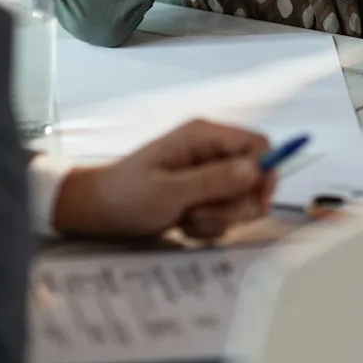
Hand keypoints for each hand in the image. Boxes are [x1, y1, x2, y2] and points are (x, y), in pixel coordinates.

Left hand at [50, 119, 275, 240]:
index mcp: (203, 137)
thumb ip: (214, 181)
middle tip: (203, 215)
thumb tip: (256, 169)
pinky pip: (224, 214)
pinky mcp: (201, 195)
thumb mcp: (170, 191)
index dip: (265, 172)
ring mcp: (206, 175)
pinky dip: (208, 225)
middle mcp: (210, 152)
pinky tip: (182, 224)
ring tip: (186, 219)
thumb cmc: (127, 196)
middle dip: (235, 205)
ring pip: (240, 200)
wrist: (97, 212)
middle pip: (253, 177)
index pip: (258, 144)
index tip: (256, 202)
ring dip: (218, 218)